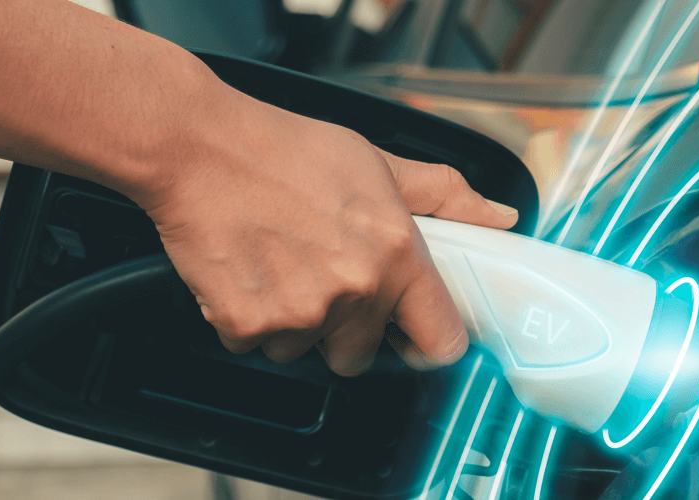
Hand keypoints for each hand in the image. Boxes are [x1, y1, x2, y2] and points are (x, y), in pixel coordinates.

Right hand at [134, 110, 517, 375]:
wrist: (199, 148)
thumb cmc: (283, 149)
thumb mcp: (377, 161)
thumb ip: (444, 196)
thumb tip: (499, 218)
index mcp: (395, 254)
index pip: (440, 342)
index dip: (425, 342)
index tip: (409, 335)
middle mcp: (353, 291)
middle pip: (359, 356)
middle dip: (342, 329)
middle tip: (318, 276)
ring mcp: (298, 314)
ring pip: (301, 350)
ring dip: (290, 322)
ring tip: (276, 264)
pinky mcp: (245, 325)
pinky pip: (254, 345)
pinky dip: (245, 318)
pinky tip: (245, 272)